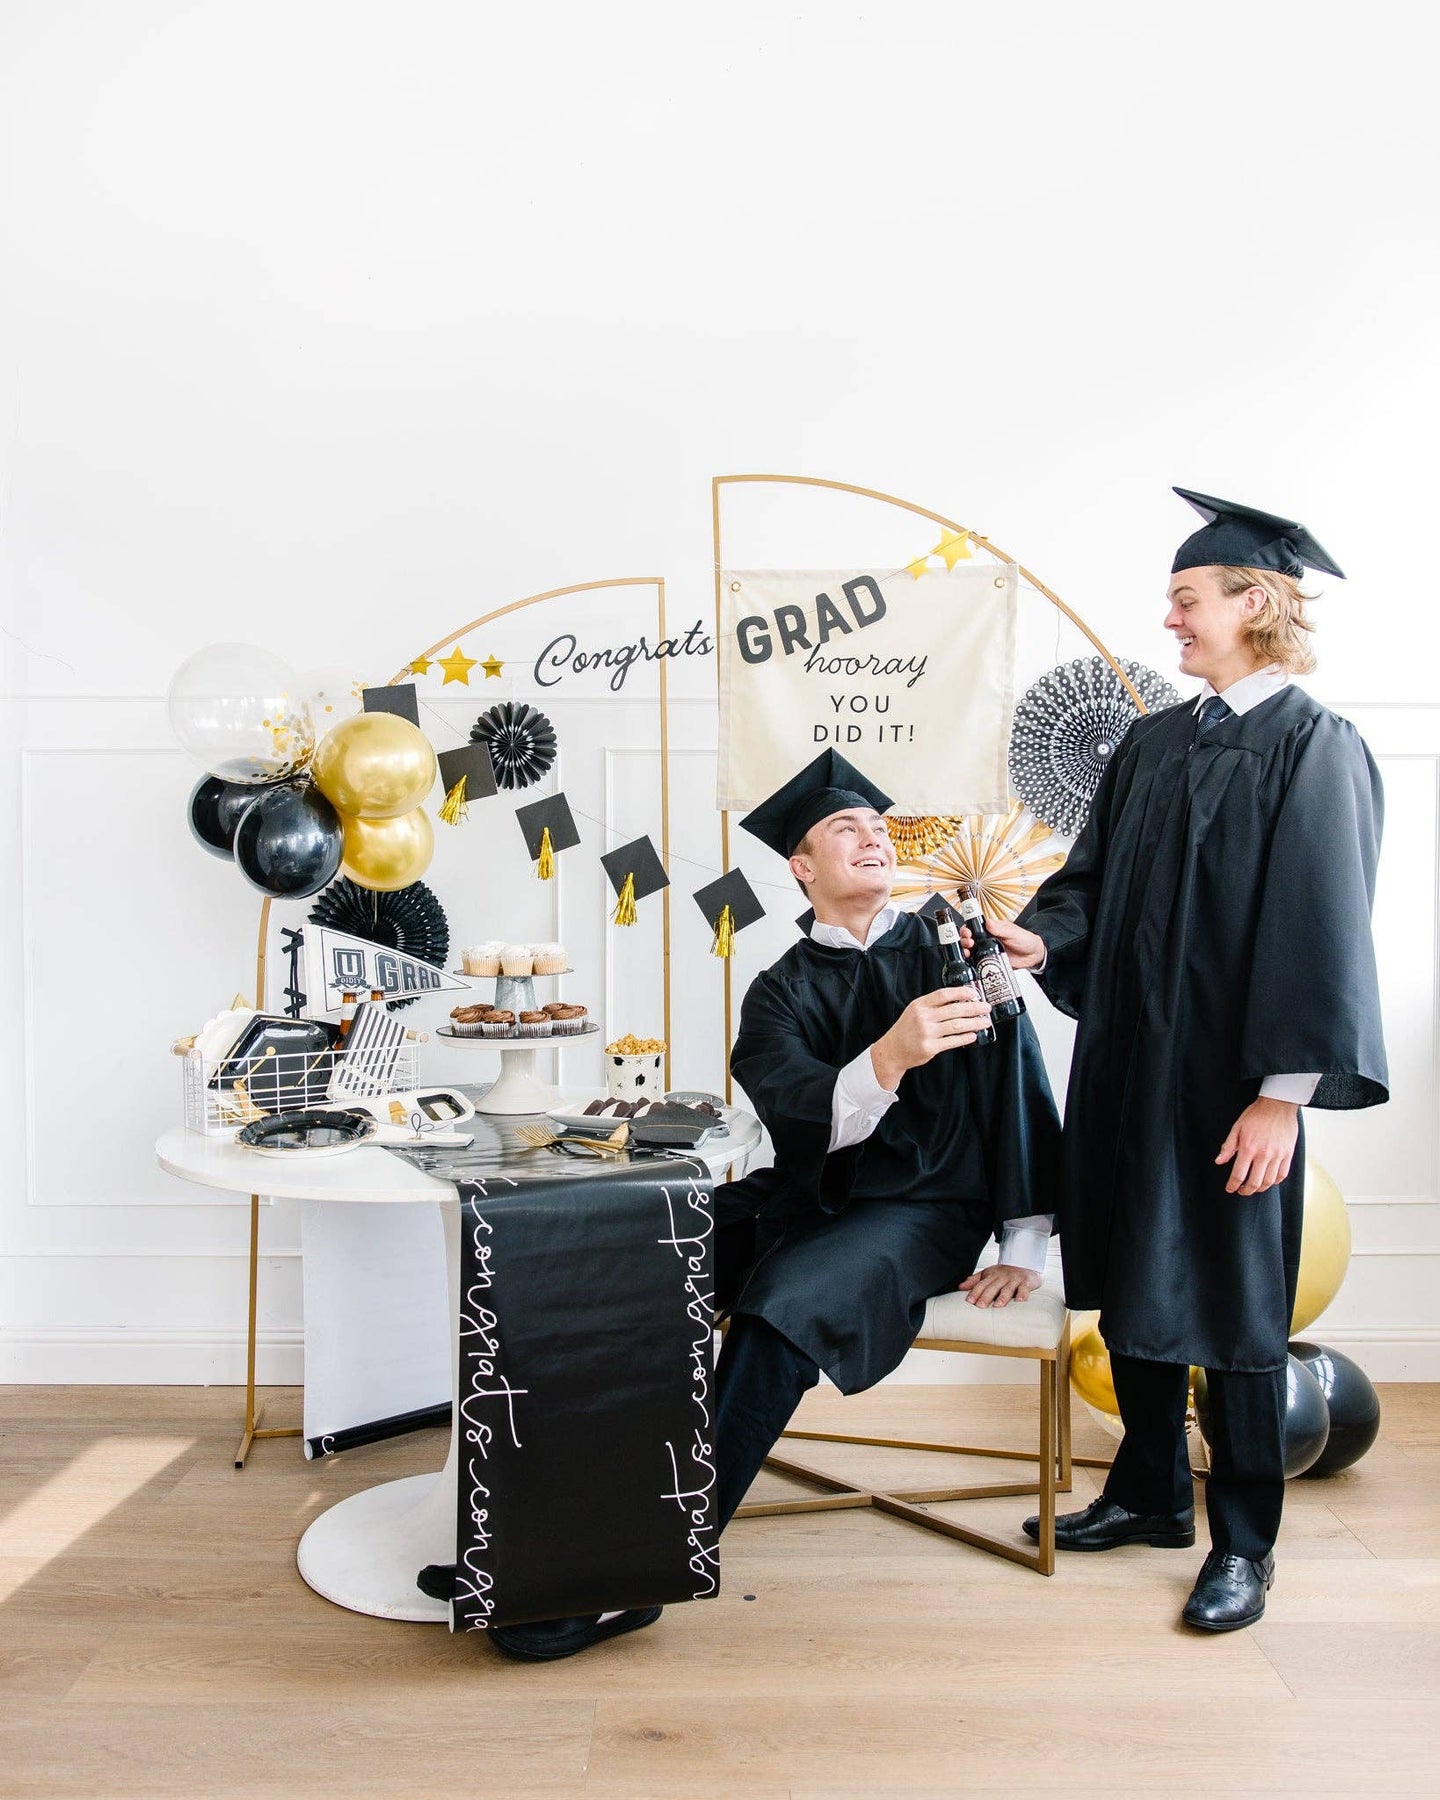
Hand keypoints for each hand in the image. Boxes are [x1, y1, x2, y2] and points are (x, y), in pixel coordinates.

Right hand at [870, 988, 992, 1088]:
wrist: (892, 1050)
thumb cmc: (907, 1029)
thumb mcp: (915, 1011)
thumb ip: (933, 1005)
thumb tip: (960, 1000)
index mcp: (920, 1005)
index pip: (943, 994)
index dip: (961, 992)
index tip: (974, 993)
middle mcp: (923, 1017)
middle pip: (954, 1010)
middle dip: (974, 1008)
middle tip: (986, 1008)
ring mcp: (926, 1033)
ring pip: (957, 1025)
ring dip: (974, 1023)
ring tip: (985, 1022)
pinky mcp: (930, 1048)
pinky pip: (952, 1041)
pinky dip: (965, 1038)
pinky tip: (973, 1035)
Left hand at [959, 1264, 1041, 1307]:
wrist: (1024, 1264)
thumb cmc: (1004, 1273)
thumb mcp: (988, 1274)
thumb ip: (974, 1281)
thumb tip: (960, 1287)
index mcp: (991, 1275)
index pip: (981, 1284)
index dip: (975, 1292)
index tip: (969, 1301)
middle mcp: (1002, 1277)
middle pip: (993, 1287)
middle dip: (986, 1297)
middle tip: (980, 1306)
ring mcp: (1014, 1280)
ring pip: (1007, 1289)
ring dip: (1002, 1297)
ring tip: (997, 1306)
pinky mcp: (1026, 1282)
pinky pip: (1024, 1289)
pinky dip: (1022, 1295)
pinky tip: (1019, 1301)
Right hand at [960, 915, 1046, 969]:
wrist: (1033, 956)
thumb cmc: (1025, 940)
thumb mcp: (1013, 932)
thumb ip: (1001, 929)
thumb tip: (989, 923)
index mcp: (990, 929)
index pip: (973, 926)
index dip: (967, 929)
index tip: (968, 933)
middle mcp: (986, 939)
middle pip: (968, 939)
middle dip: (964, 940)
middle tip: (969, 943)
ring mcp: (986, 951)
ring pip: (970, 950)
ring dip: (965, 951)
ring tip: (968, 952)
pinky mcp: (989, 962)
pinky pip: (976, 962)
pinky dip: (971, 962)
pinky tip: (970, 962)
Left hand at [1216, 1098, 1299, 1194]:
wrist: (1278, 1105)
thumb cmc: (1256, 1114)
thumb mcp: (1237, 1127)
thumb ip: (1228, 1146)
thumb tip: (1219, 1161)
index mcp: (1248, 1147)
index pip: (1239, 1174)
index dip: (1233, 1185)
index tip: (1230, 1189)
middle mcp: (1264, 1154)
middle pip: (1255, 1182)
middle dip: (1246, 1190)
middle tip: (1241, 1191)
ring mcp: (1278, 1155)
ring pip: (1269, 1181)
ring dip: (1260, 1188)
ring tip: (1254, 1187)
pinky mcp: (1288, 1154)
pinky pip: (1282, 1174)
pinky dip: (1274, 1181)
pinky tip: (1268, 1181)